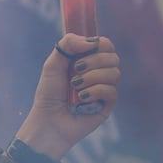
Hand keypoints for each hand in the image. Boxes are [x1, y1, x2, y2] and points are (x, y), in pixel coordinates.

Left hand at [13, 35, 119, 162]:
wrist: (48, 120)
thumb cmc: (49, 93)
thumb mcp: (53, 64)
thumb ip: (68, 44)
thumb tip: (92, 41)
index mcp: (88, 60)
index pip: (106, 45)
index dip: (100, 44)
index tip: (85, 49)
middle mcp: (99, 73)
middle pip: (113, 57)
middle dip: (94, 60)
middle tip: (76, 69)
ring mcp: (105, 88)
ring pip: (114, 73)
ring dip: (92, 77)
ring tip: (75, 86)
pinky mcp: (108, 104)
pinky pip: (111, 90)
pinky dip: (95, 91)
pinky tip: (82, 98)